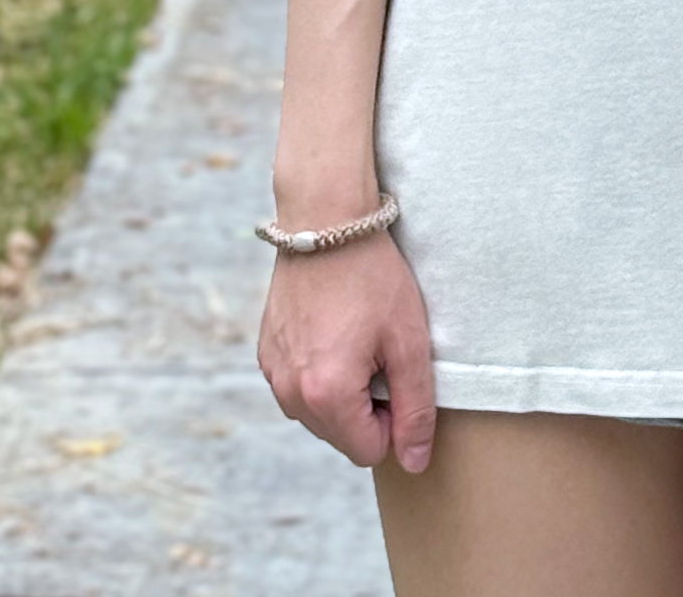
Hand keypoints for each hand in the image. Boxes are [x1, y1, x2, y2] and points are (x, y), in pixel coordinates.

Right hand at [259, 233, 436, 473]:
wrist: (325, 218)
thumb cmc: (374, 277)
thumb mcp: (409, 341)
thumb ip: (416, 410)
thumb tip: (415, 464)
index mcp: (327, 395)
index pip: (369, 451)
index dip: (394, 419)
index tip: (397, 373)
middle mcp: (290, 393)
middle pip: (341, 437)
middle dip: (366, 408)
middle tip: (378, 351)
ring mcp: (273, 374)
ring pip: (318, 415)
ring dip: (341, 393)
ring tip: (355, 339)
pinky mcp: (266, 353)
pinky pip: (298, 388)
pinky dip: (319, 373)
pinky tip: (333, 331)